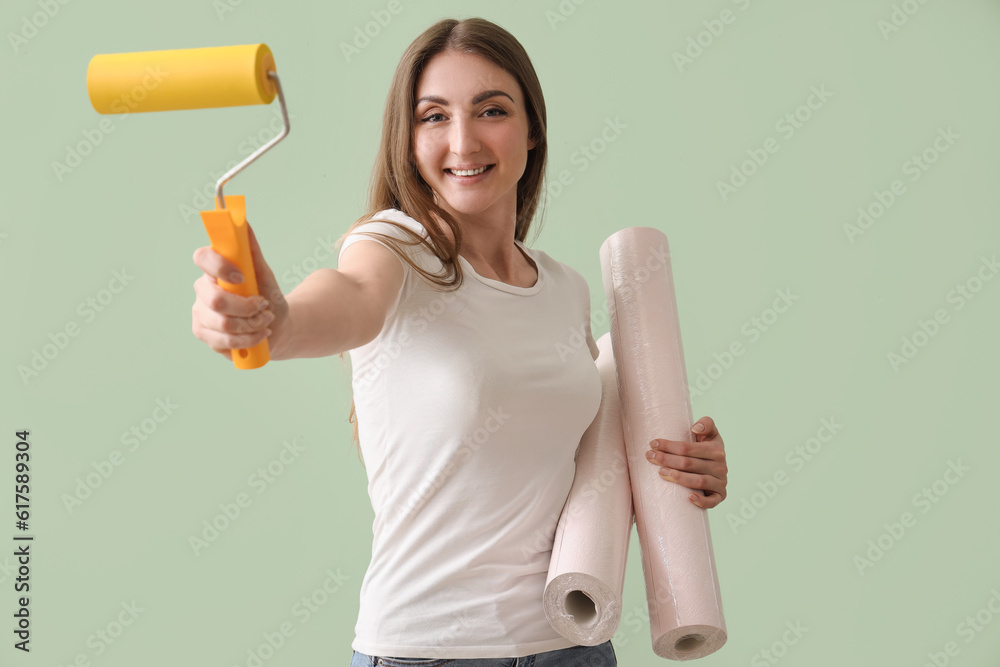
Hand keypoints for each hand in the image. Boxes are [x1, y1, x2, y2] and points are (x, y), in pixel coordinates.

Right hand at [191, 221, 288, 359]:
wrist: (277, 327)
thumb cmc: (268, 297)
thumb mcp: (265, 274)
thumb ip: (252, 251)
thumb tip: (244, 222)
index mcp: (214, 269)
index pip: (202, 257)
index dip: (220, 266)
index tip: (242, 277)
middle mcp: (202, 290)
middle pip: (216, 300)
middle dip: (247, 307)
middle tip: (263, 307)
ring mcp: (201, 314)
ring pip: (223, 324)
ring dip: (252, 324)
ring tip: (265, 321)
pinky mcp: (204, 335)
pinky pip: (224, 342)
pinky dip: (249, 339)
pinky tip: (259, 334)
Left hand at [646, 416, 727, 508]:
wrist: (719, 467)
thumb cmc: (707, 449)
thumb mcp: (710, 434)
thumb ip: (706, 424)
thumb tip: (695, 428)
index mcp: (716, 449)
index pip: (688, 448)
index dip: (669, 445)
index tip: (652, 444)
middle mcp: (720, 466)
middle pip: (688, 463)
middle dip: (666, 459)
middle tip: (650, 457)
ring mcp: (720, 482)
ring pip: (698, 481)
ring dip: (678, 477)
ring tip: (661, 473)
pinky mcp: (720, 496)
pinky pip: (712, 501)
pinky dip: (701, 501)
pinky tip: (688, 497)